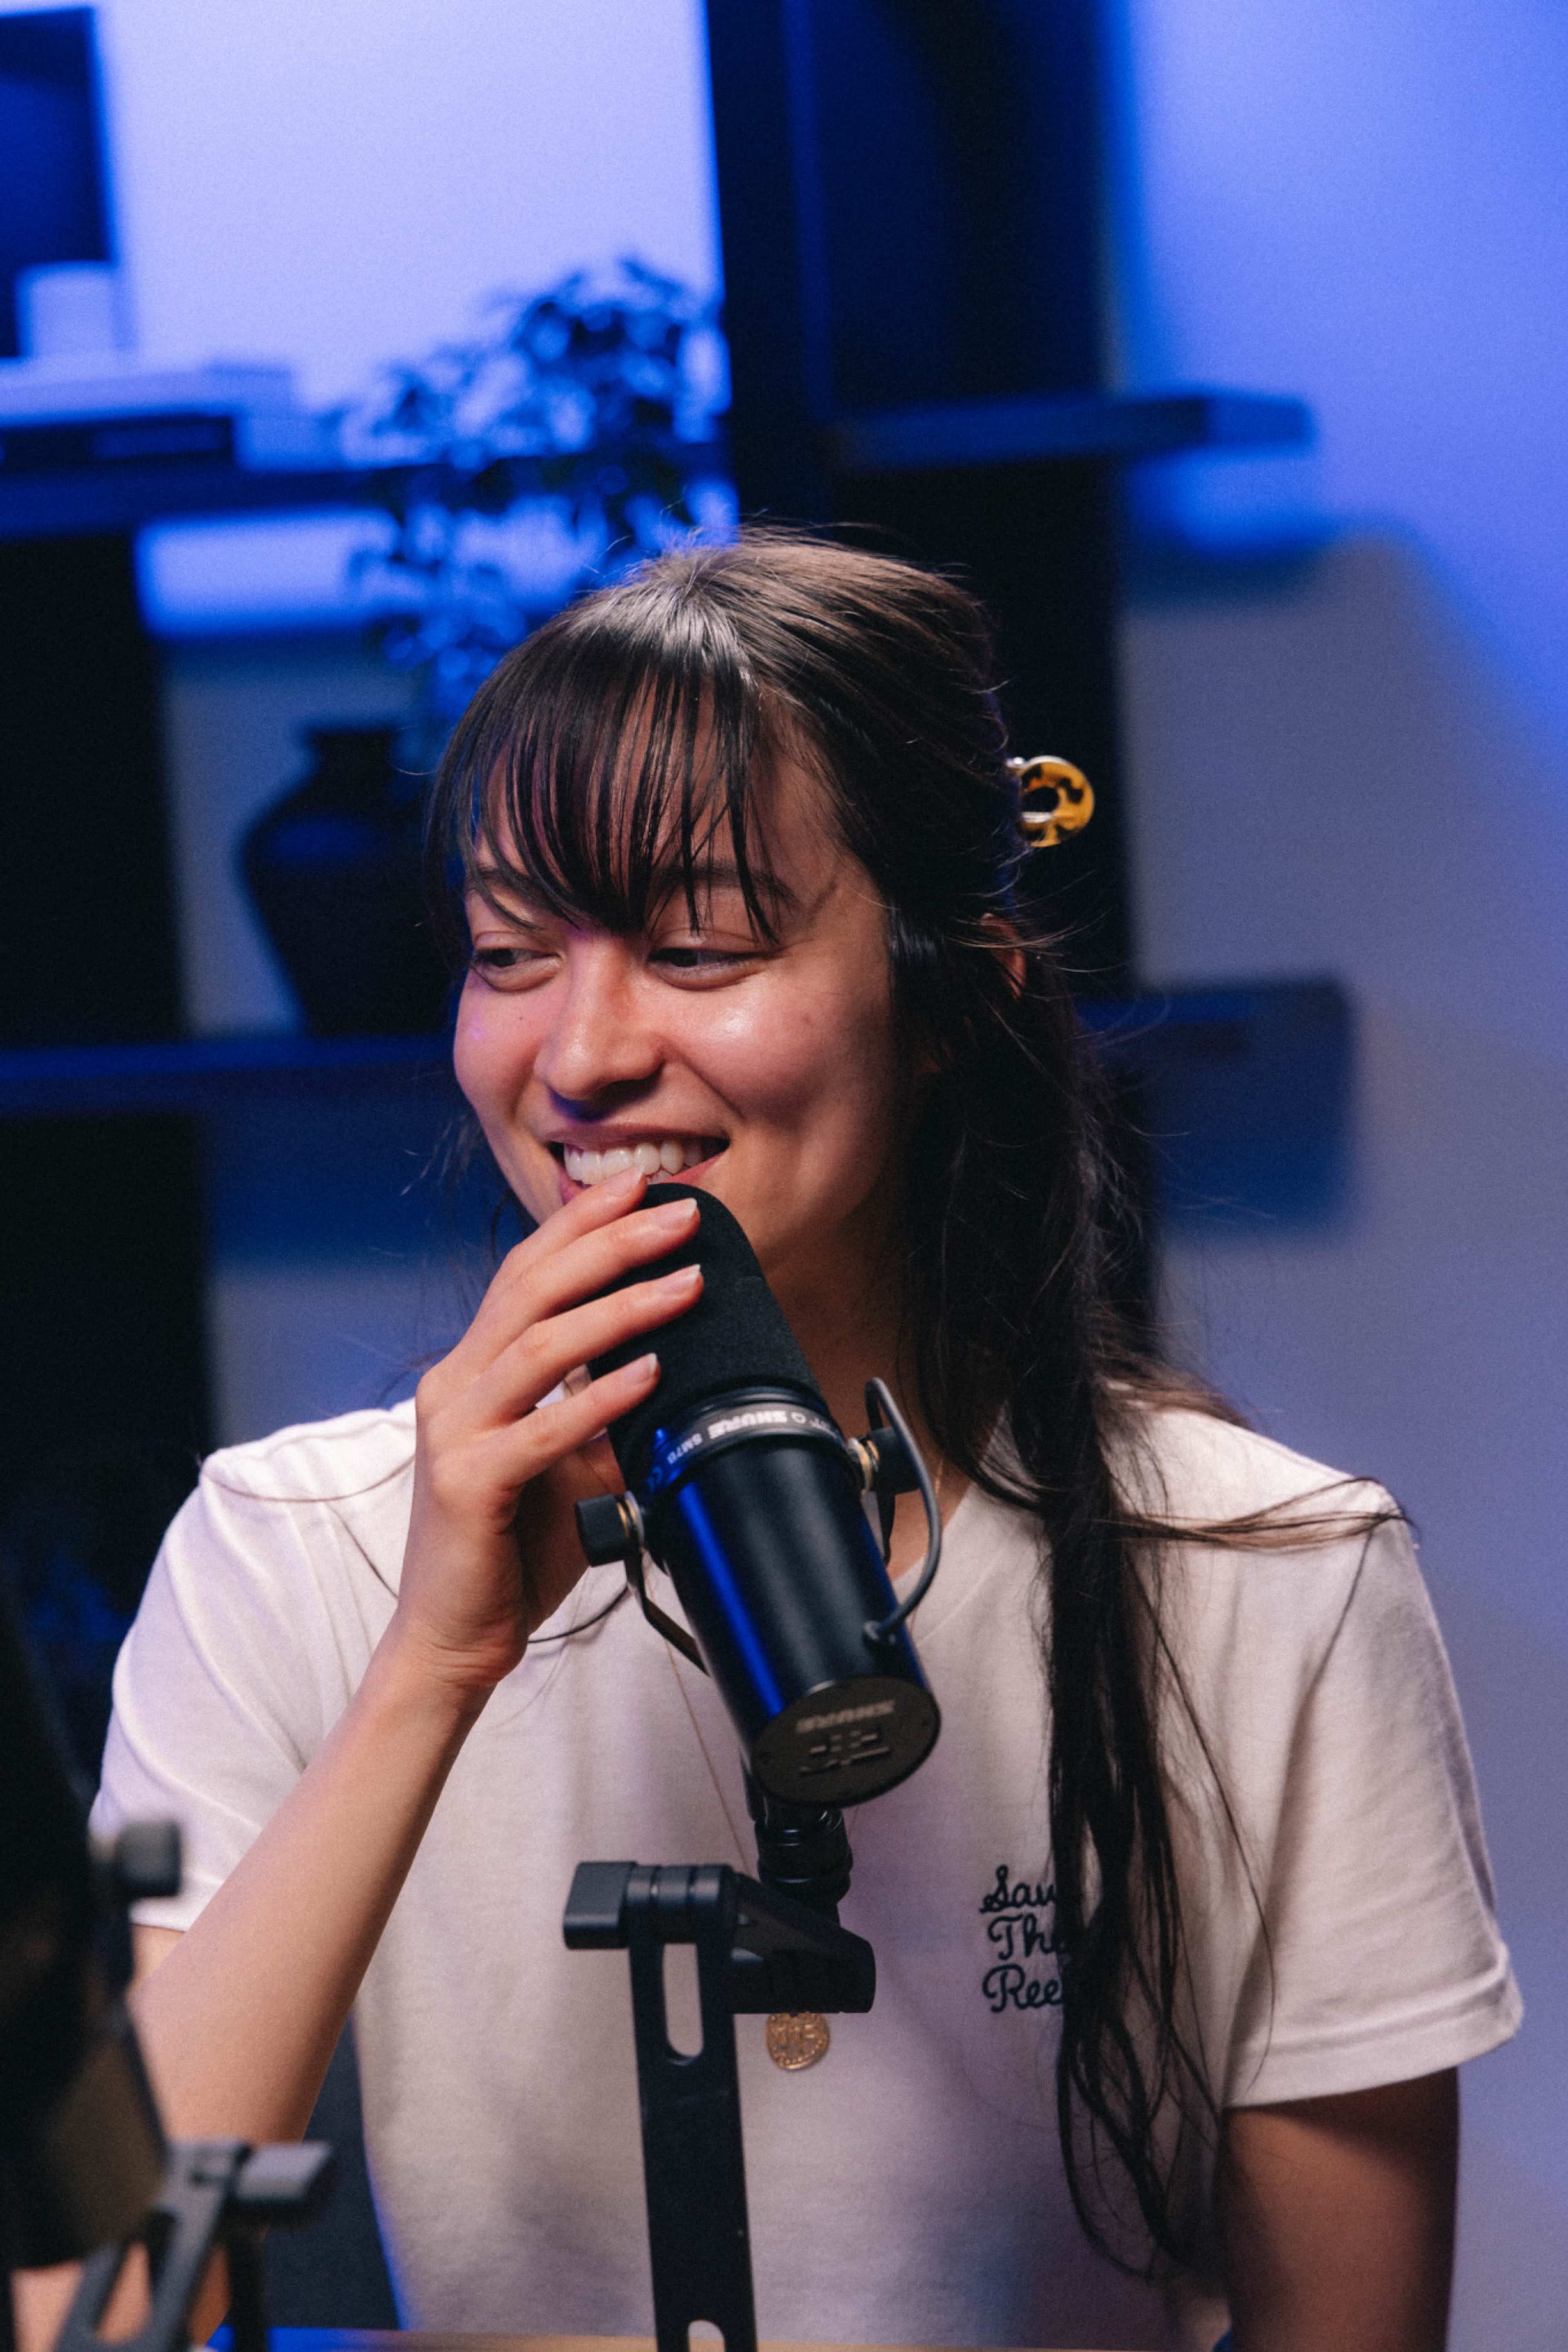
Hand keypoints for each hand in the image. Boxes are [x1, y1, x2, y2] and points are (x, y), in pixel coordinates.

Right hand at [388, 1170, 699, 1701]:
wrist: (453, 1638)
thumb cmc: (508, 1548)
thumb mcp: (567, 1463)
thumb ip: (603, 1414)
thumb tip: (671, 1370)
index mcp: (470, 1371)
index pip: (525, 1273)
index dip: (580, 1223)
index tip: (641, 1187)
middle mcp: (453, 1387)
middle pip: (532, 1288)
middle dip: (611, 1243)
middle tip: (678, 1216)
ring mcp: (454, 1433)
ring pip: (538, 1345)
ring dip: (620, 1309)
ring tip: (684, 1284)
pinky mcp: (468, 1484)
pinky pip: (541, 1428)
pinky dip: (600, 1396)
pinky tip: (650, 1374)